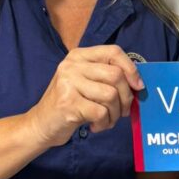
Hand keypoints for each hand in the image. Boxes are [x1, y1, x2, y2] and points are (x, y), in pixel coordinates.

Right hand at [25, 45, 143, 147]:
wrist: (41, 124)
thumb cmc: (70, 103)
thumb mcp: (85, 82)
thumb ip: (106, 77)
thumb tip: (138, 83)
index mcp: (78, 56)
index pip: (113, 52)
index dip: (131, 69)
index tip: (138, 86)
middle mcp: (72, 66)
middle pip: (116, 75)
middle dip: (126, 97)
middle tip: (122, 111)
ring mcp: (68, 83)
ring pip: (111, 95)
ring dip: (115, 114)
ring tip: (106, 120)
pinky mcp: (68, 103)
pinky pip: (101, 112)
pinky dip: (104, 123)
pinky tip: (95, 126)